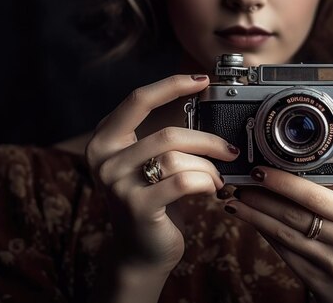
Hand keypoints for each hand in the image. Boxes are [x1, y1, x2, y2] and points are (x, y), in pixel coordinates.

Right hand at [85, 74, 237, 271]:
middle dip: (207, 140)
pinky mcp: (137, 207)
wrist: (140, 252)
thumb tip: (202, 105)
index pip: (138, 99)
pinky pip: (184, 182)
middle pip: (168, 133)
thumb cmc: (151, 201)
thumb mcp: (146, 162)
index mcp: (104, 140)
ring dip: (208, 167)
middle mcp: (104, 159)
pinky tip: (212, 189)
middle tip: (228, 149)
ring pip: (177, 157)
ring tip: (218, 177)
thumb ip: (161, 137)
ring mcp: (117, 184)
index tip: (202, 80)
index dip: (171, 85)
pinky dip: (206, 182)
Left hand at [224, 140, 332, 302]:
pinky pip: (282, 251)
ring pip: (283, 232)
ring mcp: (327, 264)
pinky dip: (264, 232)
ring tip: (236, 197)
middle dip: (262, 195)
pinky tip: (250, 218)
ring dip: (255, 214)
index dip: (285, 182)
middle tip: (241, 179)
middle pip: (294, 214)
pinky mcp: (312, 279)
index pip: (317, 197)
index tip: (262, 169)